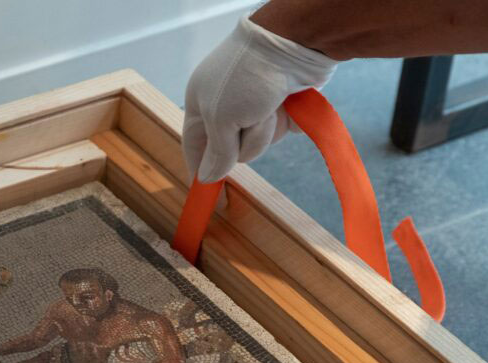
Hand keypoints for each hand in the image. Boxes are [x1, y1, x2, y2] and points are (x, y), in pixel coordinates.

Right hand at [183, 15, 337, 183]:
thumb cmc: (246, 77)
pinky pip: (280, 132)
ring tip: (270, 105)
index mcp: (201, 104)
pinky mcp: (281, 108)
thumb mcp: (220, 118)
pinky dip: (284, 122)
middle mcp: (226, 107)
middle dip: (244, 141)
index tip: (208, 193)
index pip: (194, 145)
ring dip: (266, 130)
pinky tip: (286, 104)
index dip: (200, 168)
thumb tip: (206, 179)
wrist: (293, 45)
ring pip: (258, 144)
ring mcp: (255, 107)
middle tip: (249, 119)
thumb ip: (215, 153)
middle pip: (231, 150)